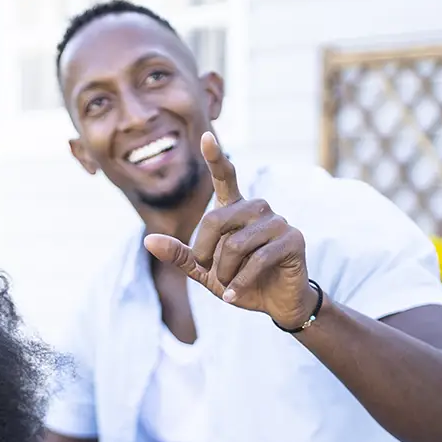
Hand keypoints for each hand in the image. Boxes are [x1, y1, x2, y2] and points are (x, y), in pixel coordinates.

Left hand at [143, 132, 315, 329]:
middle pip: (216, 219)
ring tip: (228, 284)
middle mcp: (257, 208)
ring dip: (225, 271)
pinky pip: (258, 259)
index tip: (206, 137)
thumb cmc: (239, 281)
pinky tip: (234, 295)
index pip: (225, 178)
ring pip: (236, 243)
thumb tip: (148, 240)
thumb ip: (180, 254)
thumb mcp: (204, 271)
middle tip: (207, 272)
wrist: (275, 304)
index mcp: (235, 210)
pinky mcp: (293, 239)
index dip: (215, 158)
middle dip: (204, 251)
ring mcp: (277, 221)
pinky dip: (240, 282)